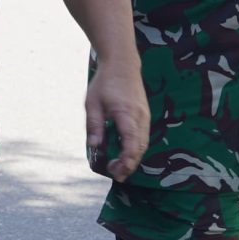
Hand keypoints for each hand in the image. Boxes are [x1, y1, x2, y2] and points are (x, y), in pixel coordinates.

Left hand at [84, 65, 151, 182]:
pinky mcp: (145, 115)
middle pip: (140, 148)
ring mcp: (145, 116)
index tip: (115, 172)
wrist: (123, 64)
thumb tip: (94, 146)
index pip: (131, 144)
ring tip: (118, 168)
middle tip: (115, 175)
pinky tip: (124, 153)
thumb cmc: (105, 83)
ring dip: (133, 158)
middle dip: (129, 165)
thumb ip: (94, 126)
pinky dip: (135, 148)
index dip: (125, 161)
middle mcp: (140, 117)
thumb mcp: (92, 104)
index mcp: (126, 114)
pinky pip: (143, 136)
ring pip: (143, 143)